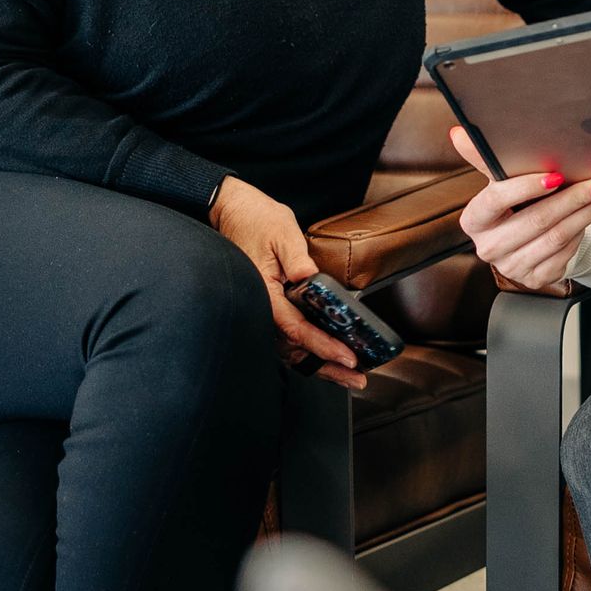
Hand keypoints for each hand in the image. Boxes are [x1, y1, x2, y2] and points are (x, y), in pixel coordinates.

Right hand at [208, 176, 366, 390]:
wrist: (234, 211)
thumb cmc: (255, 220)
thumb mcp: (282, 233)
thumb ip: (298, 258)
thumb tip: (312, 278)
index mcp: (265, 293)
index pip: (296, 329)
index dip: (323, 345)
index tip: (347, 357)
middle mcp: (262, 309)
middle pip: (295, 350)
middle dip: (326, 368)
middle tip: (357, 379)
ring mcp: (264, 312)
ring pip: (292, 350)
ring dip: (319, 365)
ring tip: (348, 376)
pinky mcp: (269, 309)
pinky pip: (288, 339)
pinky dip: (308, 353)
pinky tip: (326, 358)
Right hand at [448, 126, 590, 294]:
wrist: (524, 240)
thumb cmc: (512, 205)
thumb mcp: (498, 182)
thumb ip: (482, 158)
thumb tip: (459, 133)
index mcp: (474, 220)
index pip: (496, 200)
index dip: (526, 187)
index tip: (555, 175)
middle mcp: (489, 247)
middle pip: (535, 219)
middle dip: (572, 198)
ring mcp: (511, 266)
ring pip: (556, 237)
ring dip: (587, 213)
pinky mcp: (534, 278)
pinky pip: (564, 253)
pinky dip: (583, 231)